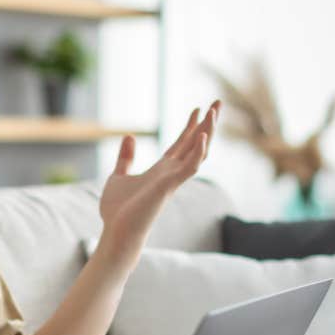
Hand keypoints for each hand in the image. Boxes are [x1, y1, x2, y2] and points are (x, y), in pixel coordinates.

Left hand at [97, 100, 219, 265]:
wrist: (116, 232)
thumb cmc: (117, 211)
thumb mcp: (118, 176)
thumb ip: (126, 158)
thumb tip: (130, 136)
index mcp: (161, 171)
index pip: (181, 144)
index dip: (190, 127)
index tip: (198, 109)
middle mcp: (171, 173)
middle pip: (195, 144)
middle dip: (207, 124)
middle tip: (218, 102)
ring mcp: (172, 180)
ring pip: (197, 152)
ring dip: (207, 132)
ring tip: (214, 112)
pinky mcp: (169, 187)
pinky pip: (189, 167)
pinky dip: (197, 152)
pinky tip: (202, 136)